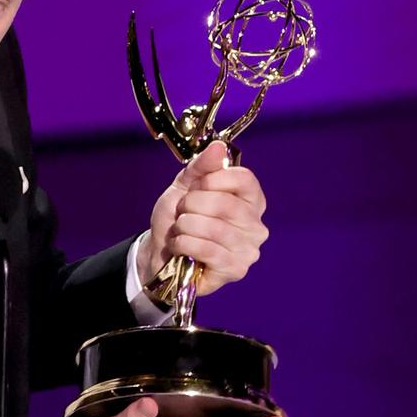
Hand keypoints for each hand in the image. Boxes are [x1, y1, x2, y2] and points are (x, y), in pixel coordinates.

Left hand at [139, 140, 267, 295]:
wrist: (160, 252)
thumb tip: (218, 146)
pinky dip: (184, 244)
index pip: (244, 179)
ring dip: (186, 225)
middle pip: (225, 204)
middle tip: (182, 211)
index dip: (213, 179)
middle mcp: (256, 225)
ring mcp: (248, 250)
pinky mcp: (235, 270)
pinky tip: (180, 245)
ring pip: (214, 228)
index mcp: (250, 200)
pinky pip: (208, 249)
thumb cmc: (178, 218)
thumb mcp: (184, 186)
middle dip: (192, 205)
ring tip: (180, 229)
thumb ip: (201, 167)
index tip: (196, 186)